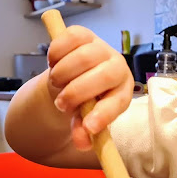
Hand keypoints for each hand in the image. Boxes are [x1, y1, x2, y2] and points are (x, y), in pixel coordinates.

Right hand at [47, 26, 133, 150]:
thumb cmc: (84, 100)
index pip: (118, 102)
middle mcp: (117, 66)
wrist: (74, 77)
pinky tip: (54, 64)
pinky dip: (55, 54)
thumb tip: (82, 143)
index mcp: (122, 91)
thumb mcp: (83, 118)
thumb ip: (83, 130)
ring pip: (83, 57)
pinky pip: (69, 38)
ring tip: (57, 84)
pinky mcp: (84, 34)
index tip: (88, 127)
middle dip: (76, 93)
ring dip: (62, 75)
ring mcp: (101, 47)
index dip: (104, 115)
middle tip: (61, 104)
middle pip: (102, 76)